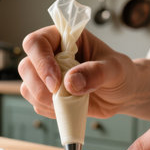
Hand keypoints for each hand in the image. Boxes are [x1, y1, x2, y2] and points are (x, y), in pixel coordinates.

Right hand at [19, 26, 143, 118]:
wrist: (124, 94)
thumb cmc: (121, 74)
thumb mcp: (115, 69)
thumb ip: (96, 72)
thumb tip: (70, 82)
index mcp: (64, 38)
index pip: (36, 42)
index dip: (41, 62)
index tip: (56, 82)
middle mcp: (51, 55)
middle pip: (25, 66)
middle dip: (41, 86)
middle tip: (62, 96)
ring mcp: (46, 76)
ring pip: (27, 87)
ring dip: (45, 100)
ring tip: (72, 101)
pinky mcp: (48, 95)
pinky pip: (37, 104)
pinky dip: (51, 110)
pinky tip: (70, 107)